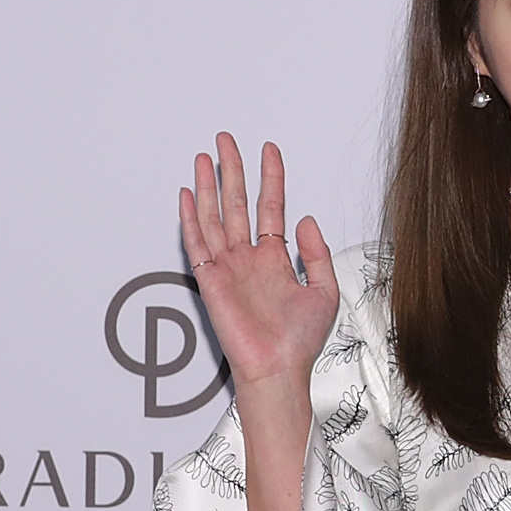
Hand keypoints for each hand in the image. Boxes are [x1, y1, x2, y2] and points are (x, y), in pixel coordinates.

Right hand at [180, 133, 338, 392]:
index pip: (271, 207)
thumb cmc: (299, 342)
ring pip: (215, 216)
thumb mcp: (324, 292)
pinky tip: (187, 195)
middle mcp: (249, 258)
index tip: (269, 150)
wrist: (279, 370)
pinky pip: (196, 243)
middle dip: (233, 169)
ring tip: (205, 156)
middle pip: (238, 203)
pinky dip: (191, 218)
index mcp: (276, 259)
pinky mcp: (210, 281)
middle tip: (227, 140)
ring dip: (209, 186)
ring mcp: (228, 267)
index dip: (271, 177)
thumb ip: (317, 253)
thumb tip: (307, 218)